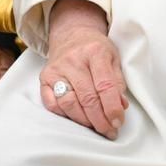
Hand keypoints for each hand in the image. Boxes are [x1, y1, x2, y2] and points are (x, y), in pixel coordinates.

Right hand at [40, 0, 128, 137]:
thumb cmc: (96, 49)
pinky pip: (52, 104)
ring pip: (69, 104)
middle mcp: (73, 60)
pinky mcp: (44, 78)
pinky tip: (78, 119)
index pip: (105, 86)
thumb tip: (120, 107)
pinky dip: (66, 116)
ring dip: (84, 121)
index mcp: (95, 52)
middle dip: (100, 120)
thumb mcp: (113, 58)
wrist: (71, 35)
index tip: (118, 122)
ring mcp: (56, 70)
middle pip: (87, 98)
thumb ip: (117, 82)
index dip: (112, 108)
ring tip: (96, 127)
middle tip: (109, 131)